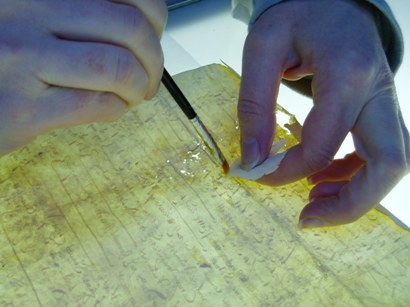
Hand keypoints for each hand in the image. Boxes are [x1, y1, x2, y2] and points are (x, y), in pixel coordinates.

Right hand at [0, 0, 166, 154]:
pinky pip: (96, 104)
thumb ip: (74, 14)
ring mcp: (21, 58)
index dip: (153, 14)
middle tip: (149, 76)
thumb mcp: (29, 14)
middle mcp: (25, 11)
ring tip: (134, 94)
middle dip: (154, 59)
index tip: (154, 34)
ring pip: (118, 67)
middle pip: (129, 29)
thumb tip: (140, 27)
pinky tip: (111, 107)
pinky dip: (117, 108)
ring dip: (140, 87)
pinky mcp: (22, 107)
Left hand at [238, 0, 409, 226]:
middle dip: (350, 203)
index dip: (289, 170)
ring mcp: (385, 100)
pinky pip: (381, 152)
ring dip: (356, 193)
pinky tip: (322, 176)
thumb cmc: (297, 15)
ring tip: (312, 199)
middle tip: (307, 217)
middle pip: (389, 163)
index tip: (260, 176)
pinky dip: (354, 174)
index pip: (323, 141)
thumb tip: (252, 161)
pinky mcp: (379, 107)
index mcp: (347, 72)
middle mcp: (378, 90)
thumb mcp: (263, 49)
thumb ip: (256, 105)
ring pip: (392, 163)